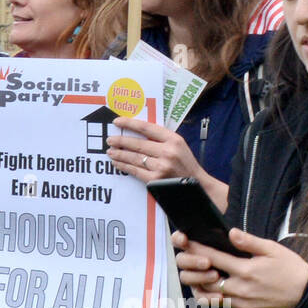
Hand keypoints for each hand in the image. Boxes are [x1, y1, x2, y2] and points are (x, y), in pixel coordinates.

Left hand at [108, 116, 226, 208]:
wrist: (198, 186)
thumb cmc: (186, 164)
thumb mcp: (179, 146)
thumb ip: (161, 138)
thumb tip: (138, 131)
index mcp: (173, 139)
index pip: (146, 127)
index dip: (129, 123)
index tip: (118, 121)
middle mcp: (167, 151)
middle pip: (137, 143)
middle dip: (120, 141)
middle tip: (110, 139)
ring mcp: (161, 166)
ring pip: (134, 158)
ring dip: (119, 154)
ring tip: (110, 151)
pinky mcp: (156, 179)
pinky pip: (135, 171)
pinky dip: (124, 166)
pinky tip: (117, 163)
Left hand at [174, 228, 307, 307]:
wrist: (306, 295)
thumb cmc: (290, 269)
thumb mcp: (272, 249)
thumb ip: (249, 242)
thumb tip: (231, 233)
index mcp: (246, 270)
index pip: (213, 258)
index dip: (197, 250)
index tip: (186, 243)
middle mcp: (240, 289)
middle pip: (206, 280)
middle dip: (195, 269)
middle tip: (188, 260)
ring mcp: (242, 304)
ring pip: (212, 296)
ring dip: (202, 285)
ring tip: (197, 274)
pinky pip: (224, 305)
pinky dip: (215, 297)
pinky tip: (213, 288)